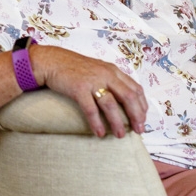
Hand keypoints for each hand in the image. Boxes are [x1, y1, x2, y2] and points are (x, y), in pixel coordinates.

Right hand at [30, 44, 147, 137]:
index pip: (135, 89)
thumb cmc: (74, 68)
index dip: (142, 106)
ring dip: (118, 122)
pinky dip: (96, 123)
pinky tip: (99, 133)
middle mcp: (106, 74)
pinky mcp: (78, 88)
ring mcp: (92, 81)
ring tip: (120, 135)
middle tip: (138, 130)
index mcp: (113, 70)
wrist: (52, 61)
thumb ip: (111, 80)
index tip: (143, 119)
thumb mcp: (98, 69)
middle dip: (136, 116)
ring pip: (111, 104)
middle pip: (128, 97)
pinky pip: (91, 109)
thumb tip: (123, 100)